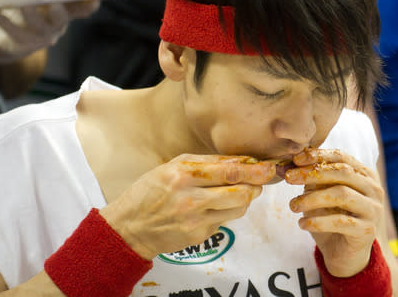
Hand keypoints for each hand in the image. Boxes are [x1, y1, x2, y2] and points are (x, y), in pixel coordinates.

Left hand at [0, 0, 98, 63]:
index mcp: (65, 13)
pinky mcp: (22, 42)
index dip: (90, 3)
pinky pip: (12, 30)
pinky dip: (3, 20)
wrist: (9, 42)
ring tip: (23, 4)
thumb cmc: (30, 13)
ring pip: (38, 25)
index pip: (83, 9)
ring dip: (31, 13)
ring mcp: (40, 37)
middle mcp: (57, 26)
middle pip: (62, 18)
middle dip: (58, 8)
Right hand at [100, 154, 275, 259]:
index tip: (268, 167)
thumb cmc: (149, 192)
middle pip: (240, 192)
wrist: (129, 227)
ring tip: (238, 192)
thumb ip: (206, 163)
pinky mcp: (199, 237)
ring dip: (244, 200)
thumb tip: (240, 161)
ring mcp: (195, 220)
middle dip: (256, 186)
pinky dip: (225, 212)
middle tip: (261, 181)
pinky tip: (214, 207)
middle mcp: (191, 198)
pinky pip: (224, 222)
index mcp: (183, 175)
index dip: (254, 170)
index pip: (229, 171)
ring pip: (238, 209)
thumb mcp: (171, 167)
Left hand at [285, 148, 383, 276]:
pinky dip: (318, 221)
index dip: (318, 155)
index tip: (296, 160)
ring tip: (293, 205)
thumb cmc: (332, 219)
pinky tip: (302, 224)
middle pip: (343, 172)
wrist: (345, 255)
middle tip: (289, 178)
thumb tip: (290, 166)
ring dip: (312, 198)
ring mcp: (373, 209)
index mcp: (364, 175)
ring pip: (341, 194)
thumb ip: (313, 180)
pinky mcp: (367, 230)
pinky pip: (340, 221)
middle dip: (313, 173)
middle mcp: (373, 189)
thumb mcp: (322, 195)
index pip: (342, 157)